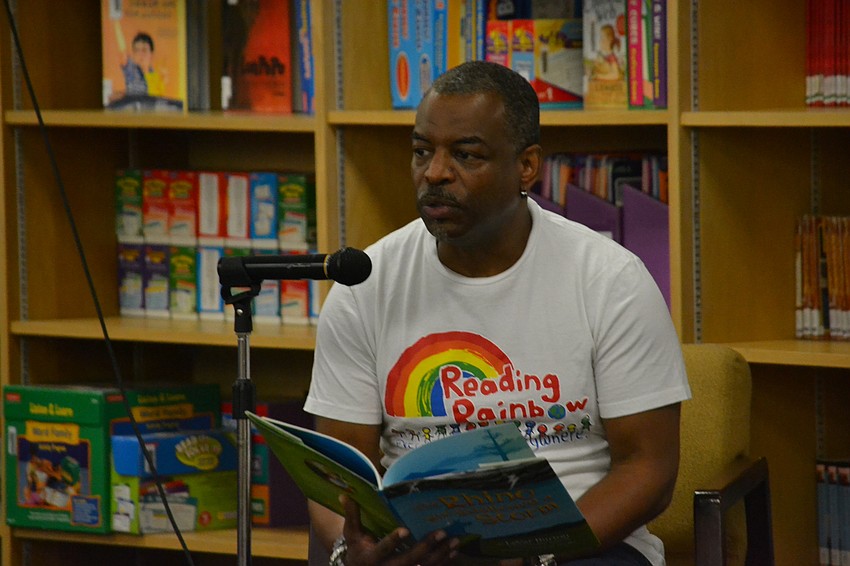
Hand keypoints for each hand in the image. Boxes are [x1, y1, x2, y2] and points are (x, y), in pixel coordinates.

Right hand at [340, 495, 459, 564]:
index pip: (382, 549)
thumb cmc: (357, 548)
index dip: (393, 541)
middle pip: (407, 561)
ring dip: (439, 555)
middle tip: (441, 533)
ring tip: (454, 541)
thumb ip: (352, 515)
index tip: (405, 530)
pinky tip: (453, 553)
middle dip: (425, 547)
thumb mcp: (351, 533)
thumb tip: (345, 494)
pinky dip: (442, 563)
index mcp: (371, 557)